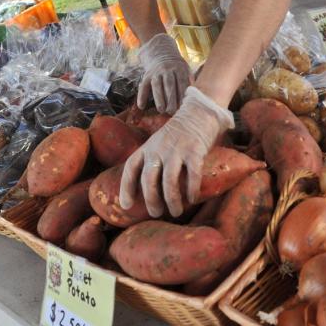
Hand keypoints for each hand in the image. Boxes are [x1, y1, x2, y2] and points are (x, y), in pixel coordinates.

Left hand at [120, 86, 233, 217]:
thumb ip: (152, 160)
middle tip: (156, 213)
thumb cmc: (178, 133)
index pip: (131, 168)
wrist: (199, 112)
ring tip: (175, 212)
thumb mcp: (158, 142)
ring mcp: (177, 150)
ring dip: (172, 200)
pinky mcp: (195, 151)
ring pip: (169, 181)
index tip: (126, 205)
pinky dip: (191, 190)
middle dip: (151, 200)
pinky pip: (192, 176)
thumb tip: (148, 189)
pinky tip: (192, 199)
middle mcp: (159, 149)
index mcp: (147, 147)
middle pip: (149, 179)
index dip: (126, 187)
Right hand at [137, 33, 191, 113]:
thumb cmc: (177, 67)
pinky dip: (141, 96)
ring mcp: (156, 72)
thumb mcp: (186, 69)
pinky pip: (143, 86)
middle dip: (171, 99)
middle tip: (172, 112)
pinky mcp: (147, 75)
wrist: (162, 52)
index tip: (184, 107)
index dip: (182, 95)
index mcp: (179, 68)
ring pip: (157, 85)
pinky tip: (141, 106)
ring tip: (161, 110)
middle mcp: (167, 69)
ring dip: (159, 98)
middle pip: (169, 85)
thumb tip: (195, 96)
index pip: (182, 82)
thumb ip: (190, 81)